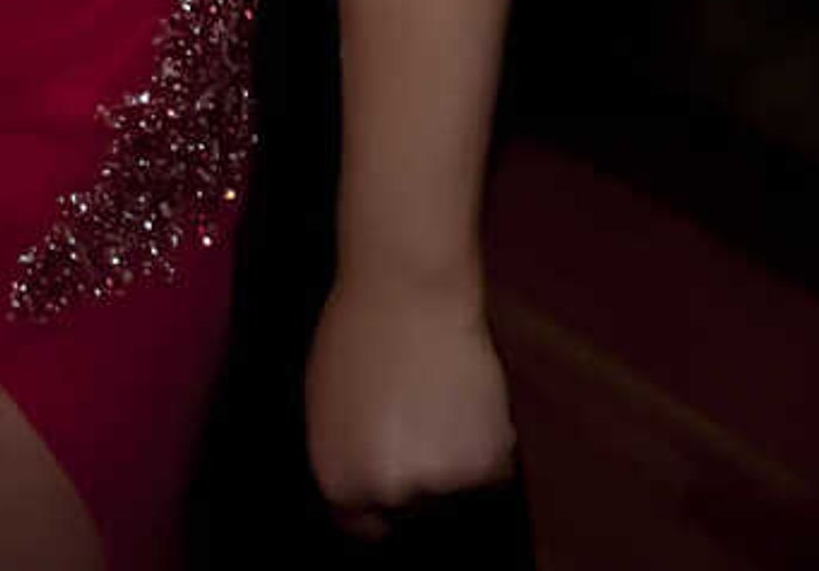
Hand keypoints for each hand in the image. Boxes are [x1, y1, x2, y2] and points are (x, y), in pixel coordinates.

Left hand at [306, 274, 516, 526]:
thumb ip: (346, 455)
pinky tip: (466, 403)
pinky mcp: (487, 464)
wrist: (407, 295)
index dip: (380, 503)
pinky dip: (486, 445)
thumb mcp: (327, 405)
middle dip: (417, 476)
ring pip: (456, 491)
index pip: (363, 524)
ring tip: (441, 405)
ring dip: (455, 462)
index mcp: (338, 479)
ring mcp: (439, 482)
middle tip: (419, 424)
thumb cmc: (357, 338)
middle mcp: (386, 491)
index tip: (393, 483)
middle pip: (412, 508)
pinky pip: (492, 471)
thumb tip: (366, 486)